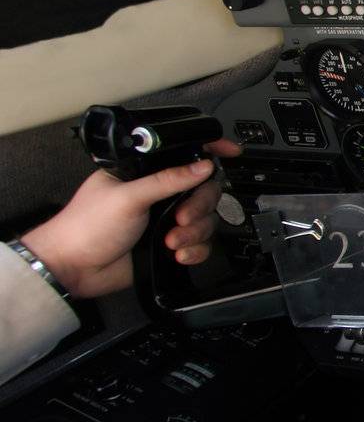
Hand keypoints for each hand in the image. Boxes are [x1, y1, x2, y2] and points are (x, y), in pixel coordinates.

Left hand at [20, 140, 242, 297]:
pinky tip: (176, 253)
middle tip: (181, 217)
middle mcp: (158, 195)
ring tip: (170, 241)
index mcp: (145, 175)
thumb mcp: (128, 197)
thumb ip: (168, 180)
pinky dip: (193, 250)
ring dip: (193, 233)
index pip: (184, 156)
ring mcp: (164, 220)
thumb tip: (201, 166)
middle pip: (203, 191)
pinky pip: (199, 244)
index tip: (231, 152)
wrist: (73, 269)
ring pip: (205, 220)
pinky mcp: (168, 245)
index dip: (210, 151)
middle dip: (199, 207)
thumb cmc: (84, 227)